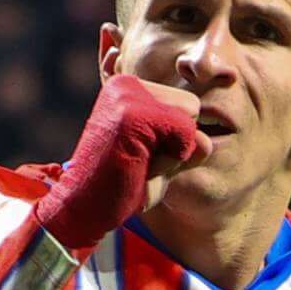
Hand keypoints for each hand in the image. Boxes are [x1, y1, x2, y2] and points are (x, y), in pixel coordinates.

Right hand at [31, 72, 211, 253]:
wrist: (83, 206)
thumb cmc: (123, 185)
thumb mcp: (163, 160)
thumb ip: (188, 144)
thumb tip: (207, 139)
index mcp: (129, 89)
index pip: (185, 104)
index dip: (175, 139)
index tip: (140, 153)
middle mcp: (126, 83)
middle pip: (192, 106)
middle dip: (177, 142)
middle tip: (140, 160)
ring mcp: (128, 95)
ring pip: (190, 116)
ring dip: (173, 152)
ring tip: (140, 163)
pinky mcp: (132, 112)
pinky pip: (185, 130)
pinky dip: (171, 157)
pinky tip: (140, 165)